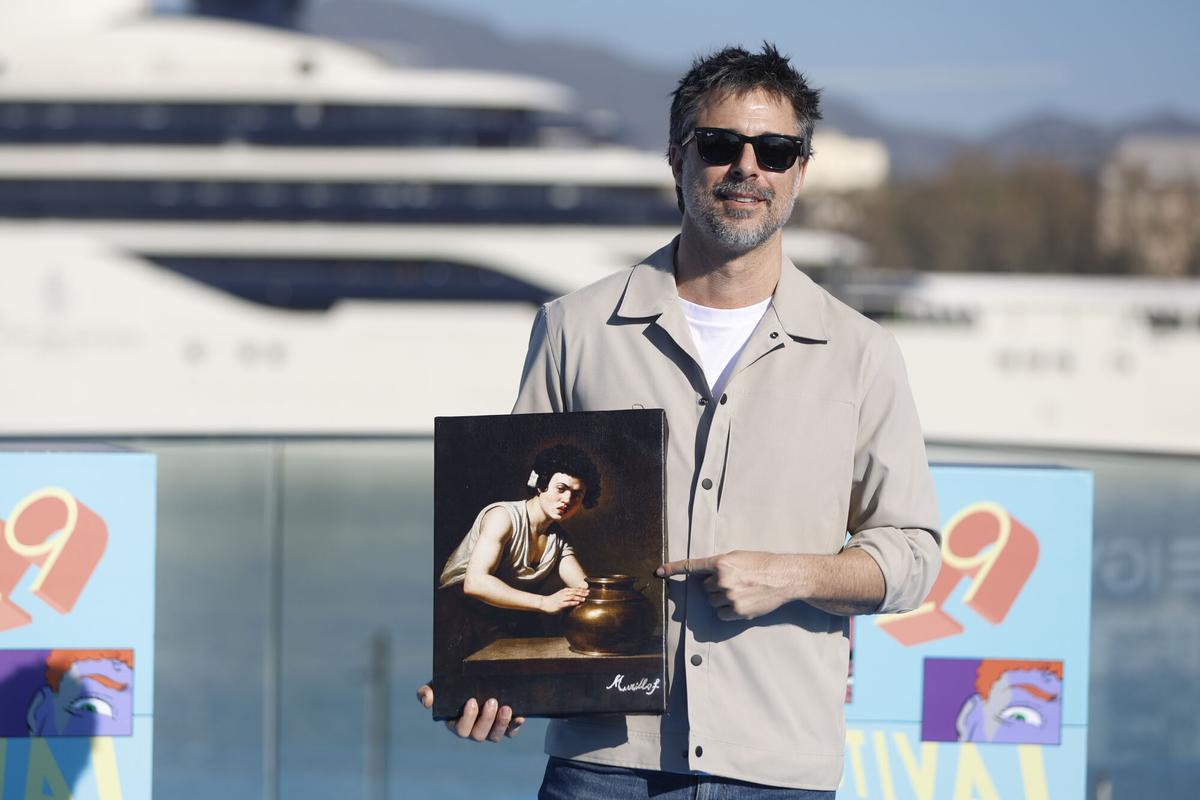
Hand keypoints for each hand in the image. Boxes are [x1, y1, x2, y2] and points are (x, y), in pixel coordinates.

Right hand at [416, 683, 524, 741]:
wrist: (473, 681)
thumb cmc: (452, 685)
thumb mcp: (437, 685)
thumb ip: (425, 692)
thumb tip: (427, 701)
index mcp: (456, 723)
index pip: (460, 729)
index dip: (467, 718)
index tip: (472, 700)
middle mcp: (473, 730)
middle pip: (479, 735)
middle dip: (486, 719)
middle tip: (492, 700)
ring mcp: (489, 730)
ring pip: (495, 736)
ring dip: (501, 723)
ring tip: (506, 707)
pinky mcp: (504, 726)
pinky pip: (510, 732)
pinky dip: (515, 726)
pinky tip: (520, 716)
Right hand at [537, 586, 587, 613]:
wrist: (544, 603)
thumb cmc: (553, 600)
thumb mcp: (561, 595)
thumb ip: (568, 595)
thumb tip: (577, 596)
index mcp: (564, 591)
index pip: (575, 589)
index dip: (582, 589)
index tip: (588, 590)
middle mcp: (564, 593)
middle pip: (574, 592)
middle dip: (582, 592)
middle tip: (588, 593)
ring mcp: (562, 599)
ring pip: (572, 597)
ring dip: (579, 597)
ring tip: (584, 598)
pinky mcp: (560, 604)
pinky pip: (567, 603)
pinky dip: (573, 603)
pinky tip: (577, 603)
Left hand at [657, 550, 793, 620]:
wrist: (784, 577)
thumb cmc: (762, 564)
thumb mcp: (738, 557)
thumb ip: (719, 565)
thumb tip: (705, 576)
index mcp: (721, 562)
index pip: (691, 566)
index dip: (673, 569)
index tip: (659, 572)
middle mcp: (722, 579)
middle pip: (705, 589)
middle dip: (716, 587)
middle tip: (735, 582)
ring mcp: (729, 596)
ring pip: (712, 602)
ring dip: (722, 599)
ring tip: (741, 592)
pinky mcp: (737, 611)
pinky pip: (721, 614)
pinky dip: (728, 611)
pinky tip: (742, 603)